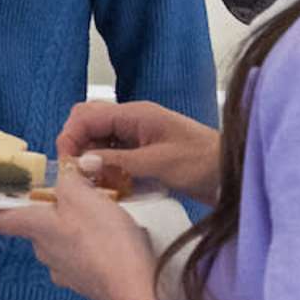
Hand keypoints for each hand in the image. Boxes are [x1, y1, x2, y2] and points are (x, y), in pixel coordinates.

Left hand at [0, 165, 165, 299]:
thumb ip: (67, 180)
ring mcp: (63, 270)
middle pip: (35, 224)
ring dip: (73, 224)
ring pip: (59, 240)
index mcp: (37, 229)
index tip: (2, 188)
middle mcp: (44, 252)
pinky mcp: (84, 281)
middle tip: (73, 190)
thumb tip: (62, 174)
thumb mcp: (85, 197)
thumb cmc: (107, 242)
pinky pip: (79, 255)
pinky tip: (111, 237)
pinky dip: (89, 243)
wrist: (135, 289)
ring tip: (100, 211)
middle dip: (50, 206)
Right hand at [57, 98, 221, 201]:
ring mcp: (138, 136)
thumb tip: (82, 163)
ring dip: (91, 160)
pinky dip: (106, 168)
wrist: (233, 172)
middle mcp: (132, 121)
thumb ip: (118, 162)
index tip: (66, 165)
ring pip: (99, 141)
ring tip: (92, 184)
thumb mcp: (158, 163)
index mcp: (135, 114)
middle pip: (89, 124)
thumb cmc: (201, 162)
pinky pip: (114, 155)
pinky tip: (108, 186)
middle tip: (76, 175)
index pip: (87, 115)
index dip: (70, 137)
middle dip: (77, 147)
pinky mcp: (144, 153)